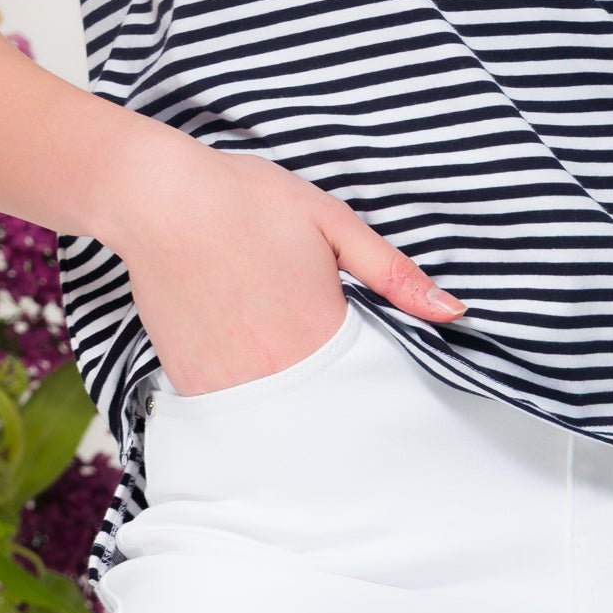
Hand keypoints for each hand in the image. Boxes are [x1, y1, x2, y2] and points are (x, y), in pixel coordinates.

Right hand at [108, 139, 466, 399]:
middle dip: (329, 390)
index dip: (368, 372)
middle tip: (303, 340)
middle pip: (323, 406)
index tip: (355, 349)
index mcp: (326, 333)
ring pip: (277, 413)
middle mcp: (282, 370)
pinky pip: (231, 410)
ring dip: (285, 394)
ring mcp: (234, 383)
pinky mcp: (193, 384)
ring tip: (270, 344)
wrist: (157, 199)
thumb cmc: (246, 200)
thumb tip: (454, 312)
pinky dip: (243, 394)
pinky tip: (238, 352)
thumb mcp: (332, 222)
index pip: (367, 383)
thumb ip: (393, 273)